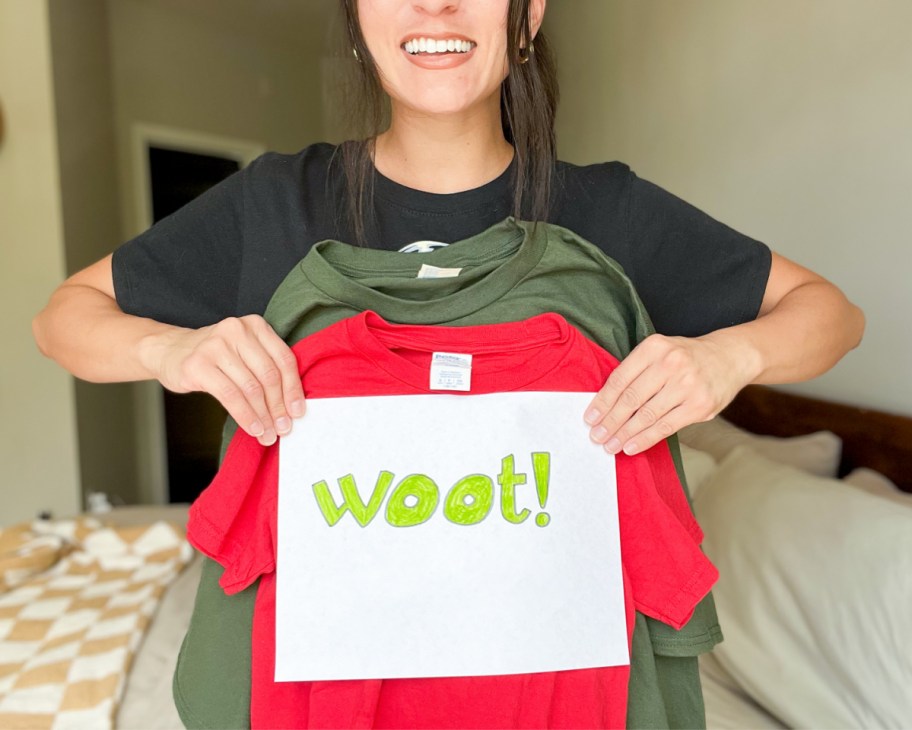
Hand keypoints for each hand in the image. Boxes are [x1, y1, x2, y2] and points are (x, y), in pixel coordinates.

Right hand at [145, 315, 304, 445]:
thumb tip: (290, 407)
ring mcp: (215, 346)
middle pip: (269, 375)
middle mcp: (236, 330)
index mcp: (255, 325)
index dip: (293, 389)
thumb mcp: (244, 351)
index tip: (298, 412)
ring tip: (268, 434)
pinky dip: (246, 416)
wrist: (169, 350)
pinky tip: (253, 428)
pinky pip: (230, 396)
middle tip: (283, 428)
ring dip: (263, 416)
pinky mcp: (198, 365)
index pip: (284, 360)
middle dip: (279, 407)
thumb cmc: (214, 356)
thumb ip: (266, 367)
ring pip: (251, 388)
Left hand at [584, 332, 759, 454]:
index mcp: (654, 347)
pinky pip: (666, 427)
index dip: (602, 402)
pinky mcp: (700, 405)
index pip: (620, 379)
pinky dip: (645, 439)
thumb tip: (604, 404)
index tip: (590, 418)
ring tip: (610, 445)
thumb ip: (636, 372)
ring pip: (647, 416)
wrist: (730, 357)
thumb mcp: (659, 352)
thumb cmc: (686, 358)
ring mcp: (687, 385)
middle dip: (610, 421)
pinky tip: (631, 446)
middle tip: (596, 436)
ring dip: (624, 434)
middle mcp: (671, 363)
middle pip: (631, 399)